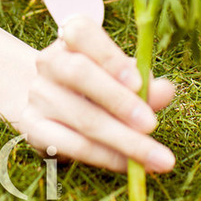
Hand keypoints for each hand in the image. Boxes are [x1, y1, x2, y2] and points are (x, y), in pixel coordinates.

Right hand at [14, 15, 175, 173]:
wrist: (49, 104)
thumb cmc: (96, 85)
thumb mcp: (120, 76)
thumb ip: (142, 81)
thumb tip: (166, 90)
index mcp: (69, 37)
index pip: (82, 34)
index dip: (109, 57)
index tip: (138, 82)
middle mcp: (48, 61)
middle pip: (79, 74)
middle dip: (119, 101)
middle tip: (151, 124)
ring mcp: (38, 95)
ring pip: (81, 118)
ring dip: (123, 140)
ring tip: (157, 158)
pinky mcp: (33, 128)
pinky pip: (73, 146)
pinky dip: (108, 158)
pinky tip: (132, 166)